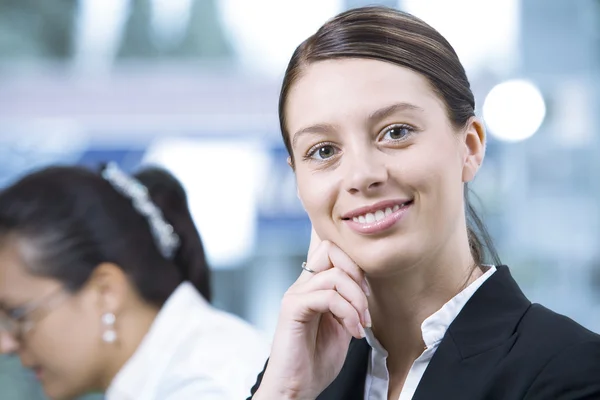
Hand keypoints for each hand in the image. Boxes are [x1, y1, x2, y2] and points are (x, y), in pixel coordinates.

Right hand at [255, 228, 370, 399]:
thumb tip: (365, 285)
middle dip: (357, 273)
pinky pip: (327, 296)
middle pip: (330, 249)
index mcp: (313, 287)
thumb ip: (349, 303)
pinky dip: (347, 312)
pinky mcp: (292, 309)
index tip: (367, 295)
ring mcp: (295, 295)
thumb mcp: (342, 326)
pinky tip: (352, 331)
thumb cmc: (316, 361)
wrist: (296, 388)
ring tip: (361, 324)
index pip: (331, 251)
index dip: (355, 265)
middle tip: (365, 304)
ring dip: (357, 300)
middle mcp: (302, 286)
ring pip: (334, 274)